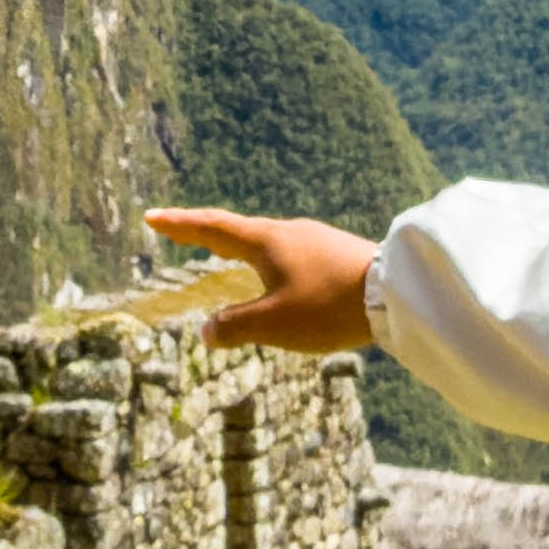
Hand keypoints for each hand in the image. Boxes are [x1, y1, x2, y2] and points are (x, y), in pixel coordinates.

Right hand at [145, 210, 376, 354]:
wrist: (397, 293)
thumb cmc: (329, 306)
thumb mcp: (274, 324)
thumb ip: (235, 327)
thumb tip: (207, 332)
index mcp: (264, 242)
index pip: (211, 229)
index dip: (179, 225)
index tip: (152, 217)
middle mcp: (287, 233)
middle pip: (236, 230)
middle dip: (203, 233)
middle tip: (178, 231)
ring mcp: (315, 240)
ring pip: (266, 241)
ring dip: (239, 247)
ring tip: (225, 254)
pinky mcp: (336, 253)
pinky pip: (290, 253)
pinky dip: (268, 260)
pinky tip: (278, 277)